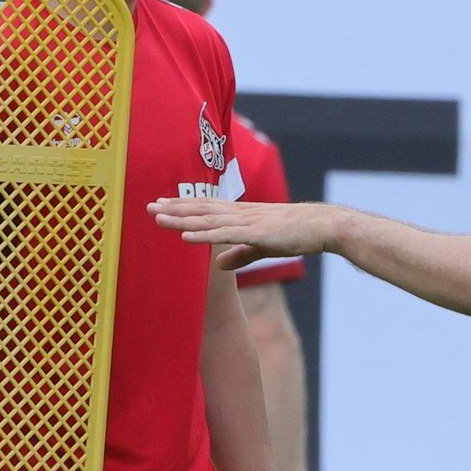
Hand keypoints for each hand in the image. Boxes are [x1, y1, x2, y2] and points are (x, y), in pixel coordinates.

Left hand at [150, 198, 342, 272]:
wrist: (322, 226)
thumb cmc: (296, 233)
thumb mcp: (262, 246)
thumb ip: (239, 254)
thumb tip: (219, 265)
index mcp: (242, 214)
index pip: (206, 208)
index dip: (183, 206)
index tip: (162, 204)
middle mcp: (240, 214)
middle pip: (201, 209)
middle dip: (174, 208)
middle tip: (149, 206)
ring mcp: (246, 222)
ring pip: (207, 220)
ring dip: (181, 219)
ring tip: (158, 217)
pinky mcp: (255, 234)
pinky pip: (223, 235)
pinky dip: (203, 235)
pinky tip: (185, 236)